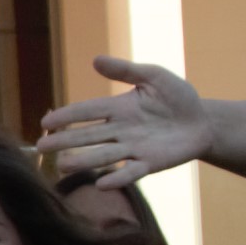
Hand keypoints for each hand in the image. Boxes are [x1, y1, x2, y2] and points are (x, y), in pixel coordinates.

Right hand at [38, 57, 213, 191]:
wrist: (204, 122)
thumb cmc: (178, 97)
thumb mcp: (154, 76)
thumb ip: (126, 71)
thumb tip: (95, 60)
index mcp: (119, 108)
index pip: (87, 111)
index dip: (67, 115)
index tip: (46, 121)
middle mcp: (121, 130)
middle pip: (88, 135)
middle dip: (65, 141)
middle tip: (41, 146)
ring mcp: (134, 148)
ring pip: (103, 155)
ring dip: (83, 161)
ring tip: (62, 165)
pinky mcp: (150, 164)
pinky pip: (131, 172)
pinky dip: (118, 178)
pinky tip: (102, 184)